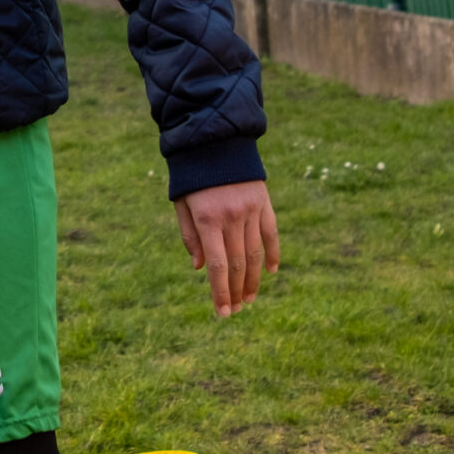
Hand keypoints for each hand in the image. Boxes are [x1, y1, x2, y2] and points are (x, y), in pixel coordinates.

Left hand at [174, 178, 280, 317]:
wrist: (215, 140)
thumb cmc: (191, 175)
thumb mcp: (181, 203)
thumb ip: (189, 236)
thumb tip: (200, 268)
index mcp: (207, 219)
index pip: (218, 266)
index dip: (220, 292)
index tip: (222, 312)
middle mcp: (232, 217)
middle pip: (238, 265)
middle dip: (235, 292)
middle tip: (234, 310)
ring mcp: (251, 210)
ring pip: (255, 254)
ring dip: (253, 280)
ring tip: (248, 299)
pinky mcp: (264, 203)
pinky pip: (271, 235)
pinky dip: (272, 254)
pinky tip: (270, 272)